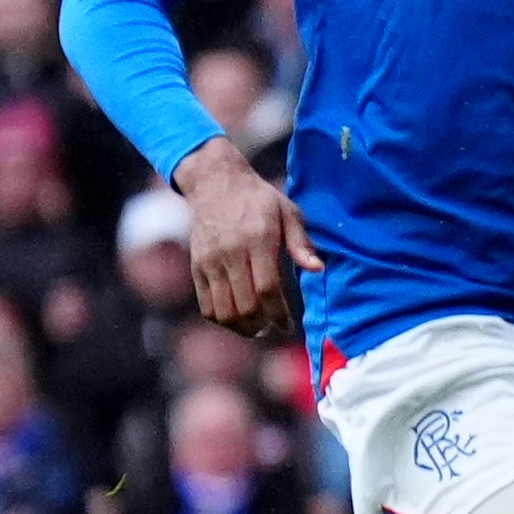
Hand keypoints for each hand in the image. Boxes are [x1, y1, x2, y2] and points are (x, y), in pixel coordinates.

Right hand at [175, 138, 319, 341]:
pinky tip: (237, 321)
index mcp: (257, 240)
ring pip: (222, 310)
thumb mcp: (288, 212)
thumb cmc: (259, 199)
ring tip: (258, 330)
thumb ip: (302, 243)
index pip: (267, 288)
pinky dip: (220, 319)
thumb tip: (317, 269)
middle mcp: (230, 253)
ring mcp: (210, 261)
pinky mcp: (196, 266)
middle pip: (244, 304)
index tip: (288, 324)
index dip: (279, 313)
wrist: (215, 183)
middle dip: (262, 324)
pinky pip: (205, 303)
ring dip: (241, 327)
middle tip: (275, 329)